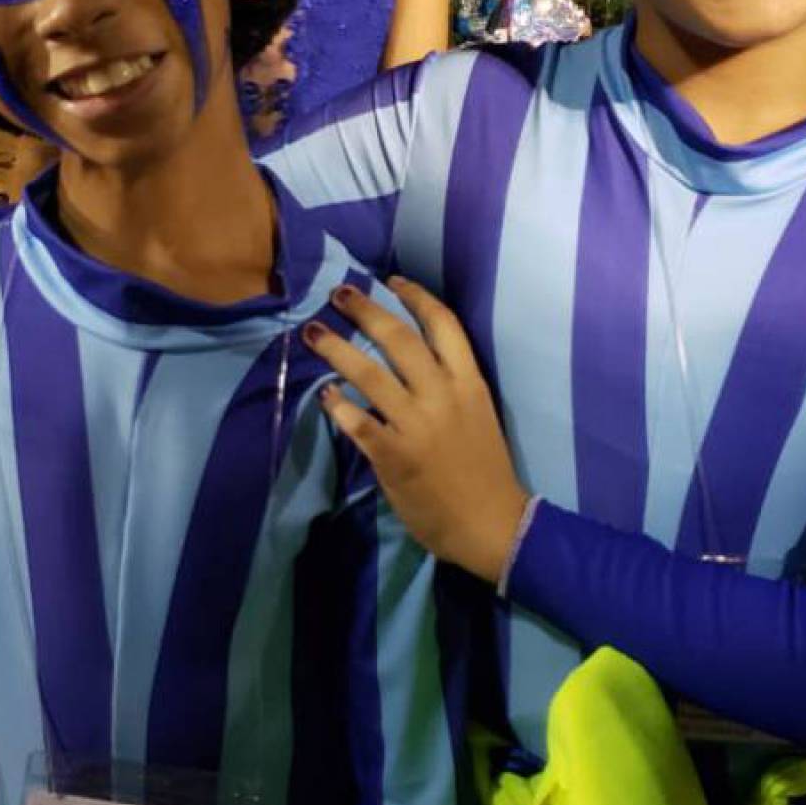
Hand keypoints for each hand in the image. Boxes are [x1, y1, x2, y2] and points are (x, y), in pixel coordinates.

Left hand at [305, 279, 529, 584]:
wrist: (492, 524)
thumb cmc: (485, 471)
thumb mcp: (477, 415)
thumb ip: (449, 388)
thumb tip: (408, 363)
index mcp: (469, 382)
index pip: (444, 324)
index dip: (416, 297)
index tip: (393, 280)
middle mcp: (442, 395)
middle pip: (398, 338)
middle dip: (365, 310)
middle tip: (339, 293)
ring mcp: (416, 425)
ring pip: (369, 373)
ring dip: (337, 348)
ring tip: (313, 332)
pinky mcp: (394, 455)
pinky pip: (357, 422)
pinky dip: (337, 406)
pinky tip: (324, 396)